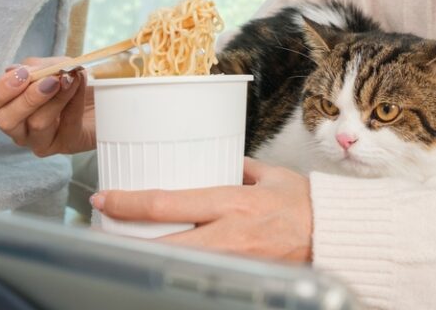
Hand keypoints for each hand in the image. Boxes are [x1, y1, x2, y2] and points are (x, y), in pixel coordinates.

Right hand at [0, 58, 95, 155]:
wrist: (106, 91)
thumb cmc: (73, 79)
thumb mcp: (55, 65)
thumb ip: (36, 68)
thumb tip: (13, 71)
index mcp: (7, 106)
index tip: (21, 74)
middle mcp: (19, 128)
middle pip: (5, 121)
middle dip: (27, 98)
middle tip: (49, 81)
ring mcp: (41, 140)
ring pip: (37, 124)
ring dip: (56, 98)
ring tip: (70, 79)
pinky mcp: (66, 145)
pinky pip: (66, 126)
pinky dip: (74, 102)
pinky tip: (80, 86)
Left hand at [92, 158, 312, 261]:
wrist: (335, 235)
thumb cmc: (306, 204)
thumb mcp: (271, 175)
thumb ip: (240, 167)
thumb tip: (219, 157)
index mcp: (231, 201)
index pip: (167, 202)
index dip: (128, 203)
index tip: (103, 199)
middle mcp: (227, 233)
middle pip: (161, 242)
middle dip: (124, 241)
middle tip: (99, 235)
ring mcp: (232, 261)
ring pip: (175, 265)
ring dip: (146, 260)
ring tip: (123, 253)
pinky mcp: (239, 278)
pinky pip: (200, 279)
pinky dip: (178, 274)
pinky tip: (162, 271)